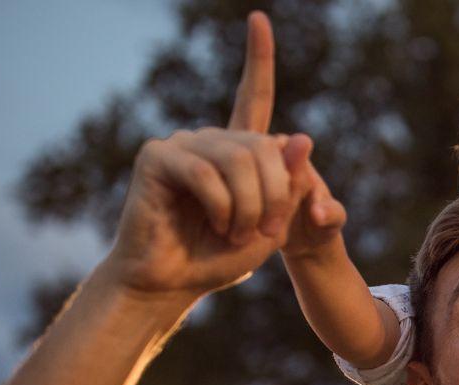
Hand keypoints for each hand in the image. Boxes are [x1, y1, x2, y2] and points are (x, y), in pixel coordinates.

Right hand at [98, 12, 316, 297]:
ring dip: (249, 207)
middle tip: (262, 232)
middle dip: (275, 196)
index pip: (252, 96)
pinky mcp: (157, 156)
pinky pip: (207, 172)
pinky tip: (215, 225)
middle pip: (264, 147)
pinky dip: (222, 205)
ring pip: (239, 159)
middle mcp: (209, 139)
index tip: (259, 19)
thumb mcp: (271, 227)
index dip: (258, 58)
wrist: (170, 284)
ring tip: (236, 234)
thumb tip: (301, 137)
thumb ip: (289, 187)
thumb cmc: (217, 259)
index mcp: (237, 151)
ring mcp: (182, 144)